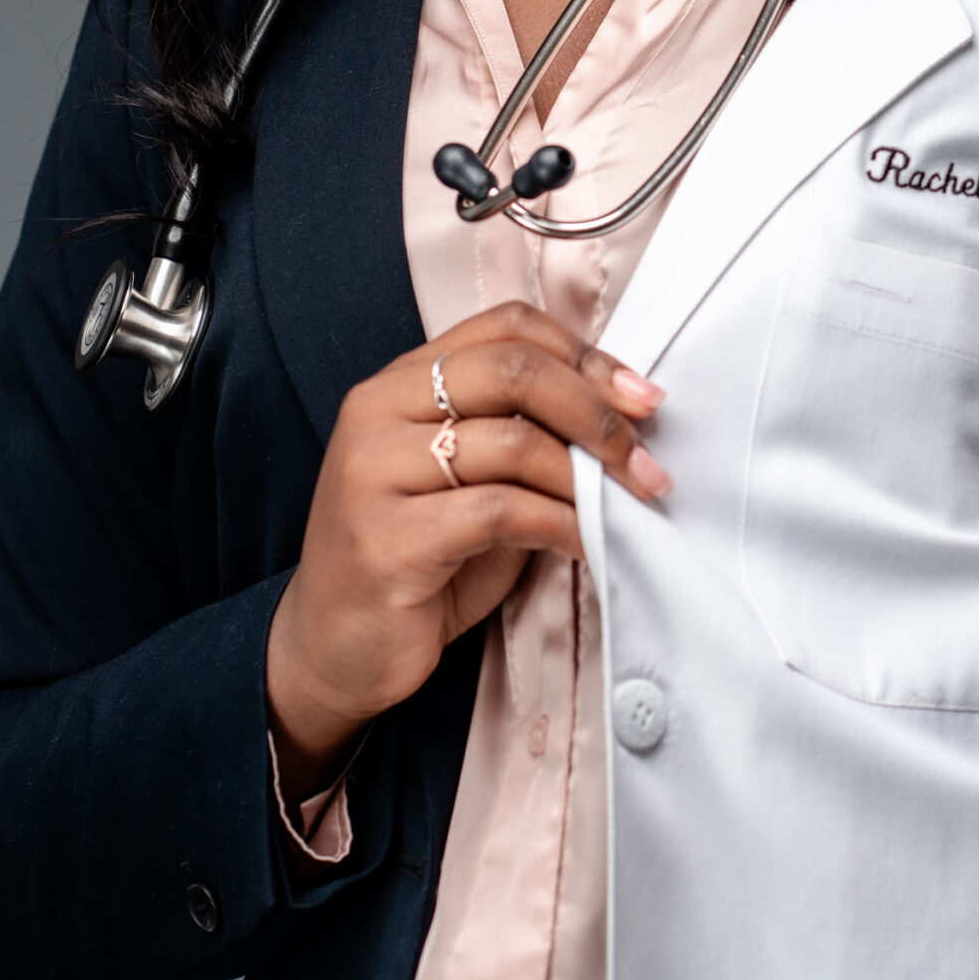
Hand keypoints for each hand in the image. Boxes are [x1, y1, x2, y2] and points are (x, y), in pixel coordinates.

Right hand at [266, 301, 667, 799]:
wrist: (331, 652)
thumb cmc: (418, 565)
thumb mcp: (471, 483)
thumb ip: (524, 437)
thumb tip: (625, 417)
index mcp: (398, 382)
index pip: (505, 327)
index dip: (585, 355)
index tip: (641, 399)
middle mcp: (376, 411)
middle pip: (514, 370)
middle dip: (598, 411)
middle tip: (647, 458)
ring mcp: (371, 472)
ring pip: (513, 441)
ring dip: (589, 476)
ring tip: (625, 506)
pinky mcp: (385, 539)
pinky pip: (500, 512)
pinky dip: (561, 525)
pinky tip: (585, 544)